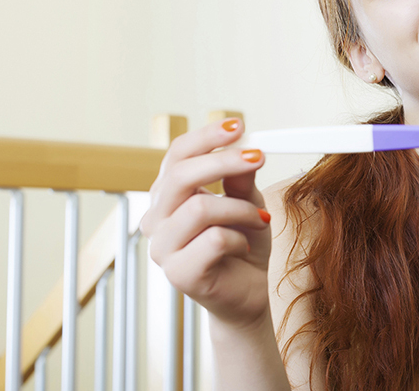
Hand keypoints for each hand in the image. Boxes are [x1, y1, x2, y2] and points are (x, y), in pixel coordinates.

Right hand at [140, 118, 272, 328]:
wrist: (249, 293)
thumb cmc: (244, 244)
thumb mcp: (247, 202)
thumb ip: (240, 178)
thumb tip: (244, 146)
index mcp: (168, 196)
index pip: (176, 155)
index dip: (206, 137)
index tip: (239, 126)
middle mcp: (157, 219)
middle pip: (181, 176)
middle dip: (224, 162)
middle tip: (259, 158)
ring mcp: (163, 248)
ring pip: (200, 208)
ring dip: (241, 210)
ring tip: (260, 222)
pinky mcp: (178, 273)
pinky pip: (215, 240)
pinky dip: (240, 239)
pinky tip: (244, 249)